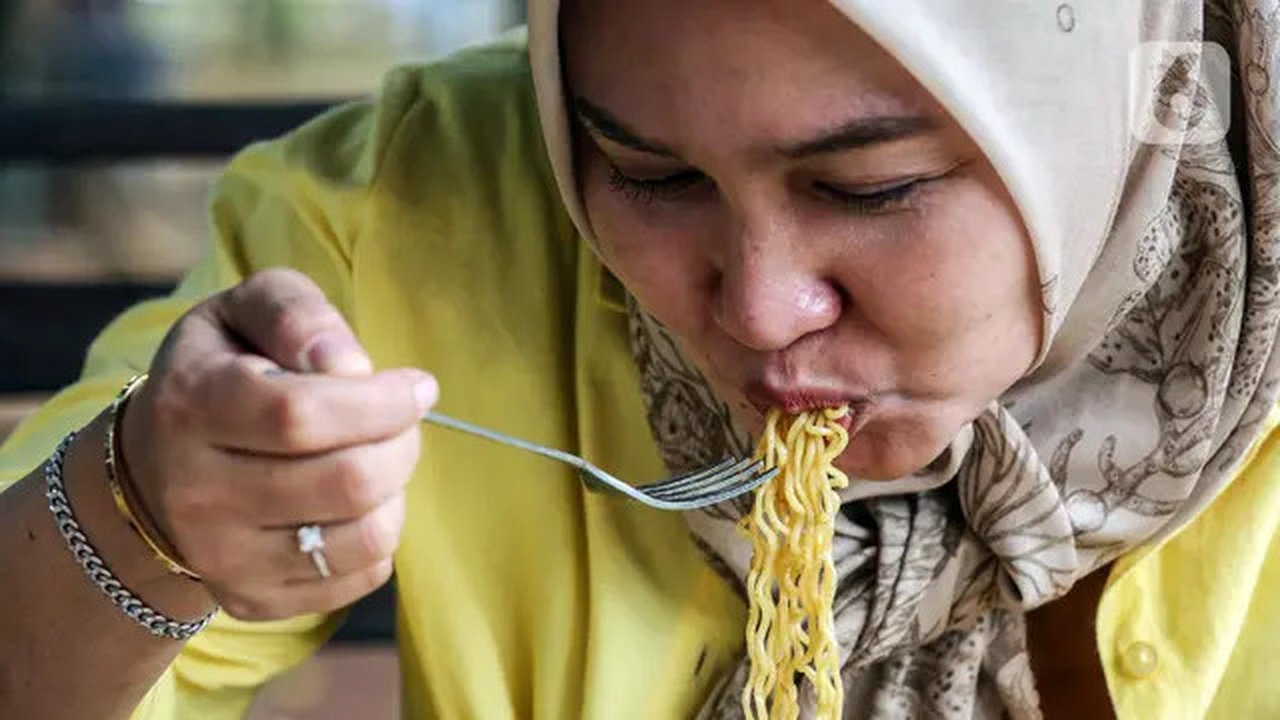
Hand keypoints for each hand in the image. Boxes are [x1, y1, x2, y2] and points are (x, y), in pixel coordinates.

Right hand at [119, 268, 435, 619]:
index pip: (302, 415)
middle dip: (401, 443)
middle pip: (347, 481)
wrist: (154, 469)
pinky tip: (355, 504)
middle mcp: (196, 492)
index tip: (417, 387)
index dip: (381, 402)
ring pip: (363, 537)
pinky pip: (361, 578)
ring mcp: (221, 557)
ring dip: (397, 490)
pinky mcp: (251, 600)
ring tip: (379, 457)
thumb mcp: (245, 312)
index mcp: (192, 405)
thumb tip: (349, 365)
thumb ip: (296, 314)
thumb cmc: (222, 372)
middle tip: (402, 421)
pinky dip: (381, 535)